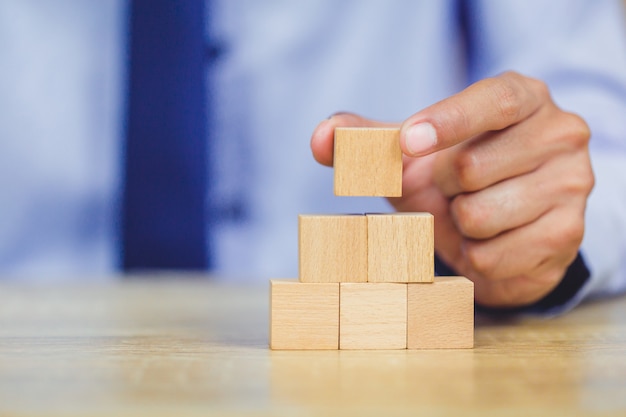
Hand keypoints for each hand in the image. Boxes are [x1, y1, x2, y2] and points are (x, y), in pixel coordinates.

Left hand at [310, 72, 593, 307]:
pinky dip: (475, 255)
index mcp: (522, 98)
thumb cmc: (452, 175)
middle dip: (443, 188)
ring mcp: (571, 184)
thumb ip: (367, 140)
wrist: (501, 223)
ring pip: (481, 215)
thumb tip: (321, 139)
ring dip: (459, 225)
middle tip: (454, 188)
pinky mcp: (568, 234)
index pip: (492, 101)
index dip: (447, 122)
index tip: (408, 143)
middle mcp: (559, 133)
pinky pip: (494, 255)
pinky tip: (490, 240)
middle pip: (470, 168)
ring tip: (473, 214)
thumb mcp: (412, 153)